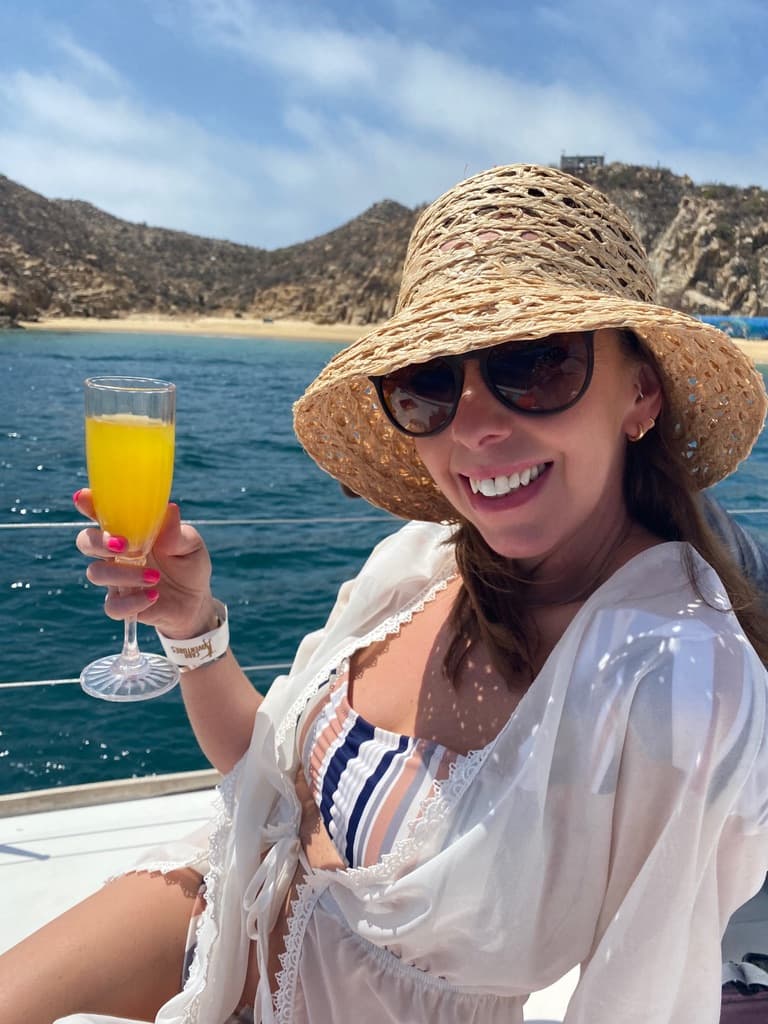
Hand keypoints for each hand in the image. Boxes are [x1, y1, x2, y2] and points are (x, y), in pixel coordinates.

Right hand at [74, 489, 215, 638]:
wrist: (195, 600)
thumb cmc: (188, 563)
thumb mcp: (190, 545)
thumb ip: (177, 532)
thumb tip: (170, 510)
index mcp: (129, 531)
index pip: (102, 513)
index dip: (88, 504)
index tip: (83, 498)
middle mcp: (116, 553)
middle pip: (86, 541)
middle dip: (97, 541)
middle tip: (123, 545)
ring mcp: (116, 578)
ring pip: (95, 573)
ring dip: (122, 574)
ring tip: (155, 577)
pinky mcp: (122, 603)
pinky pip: (112, 606)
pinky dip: (132, 602)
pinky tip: (153, 596)